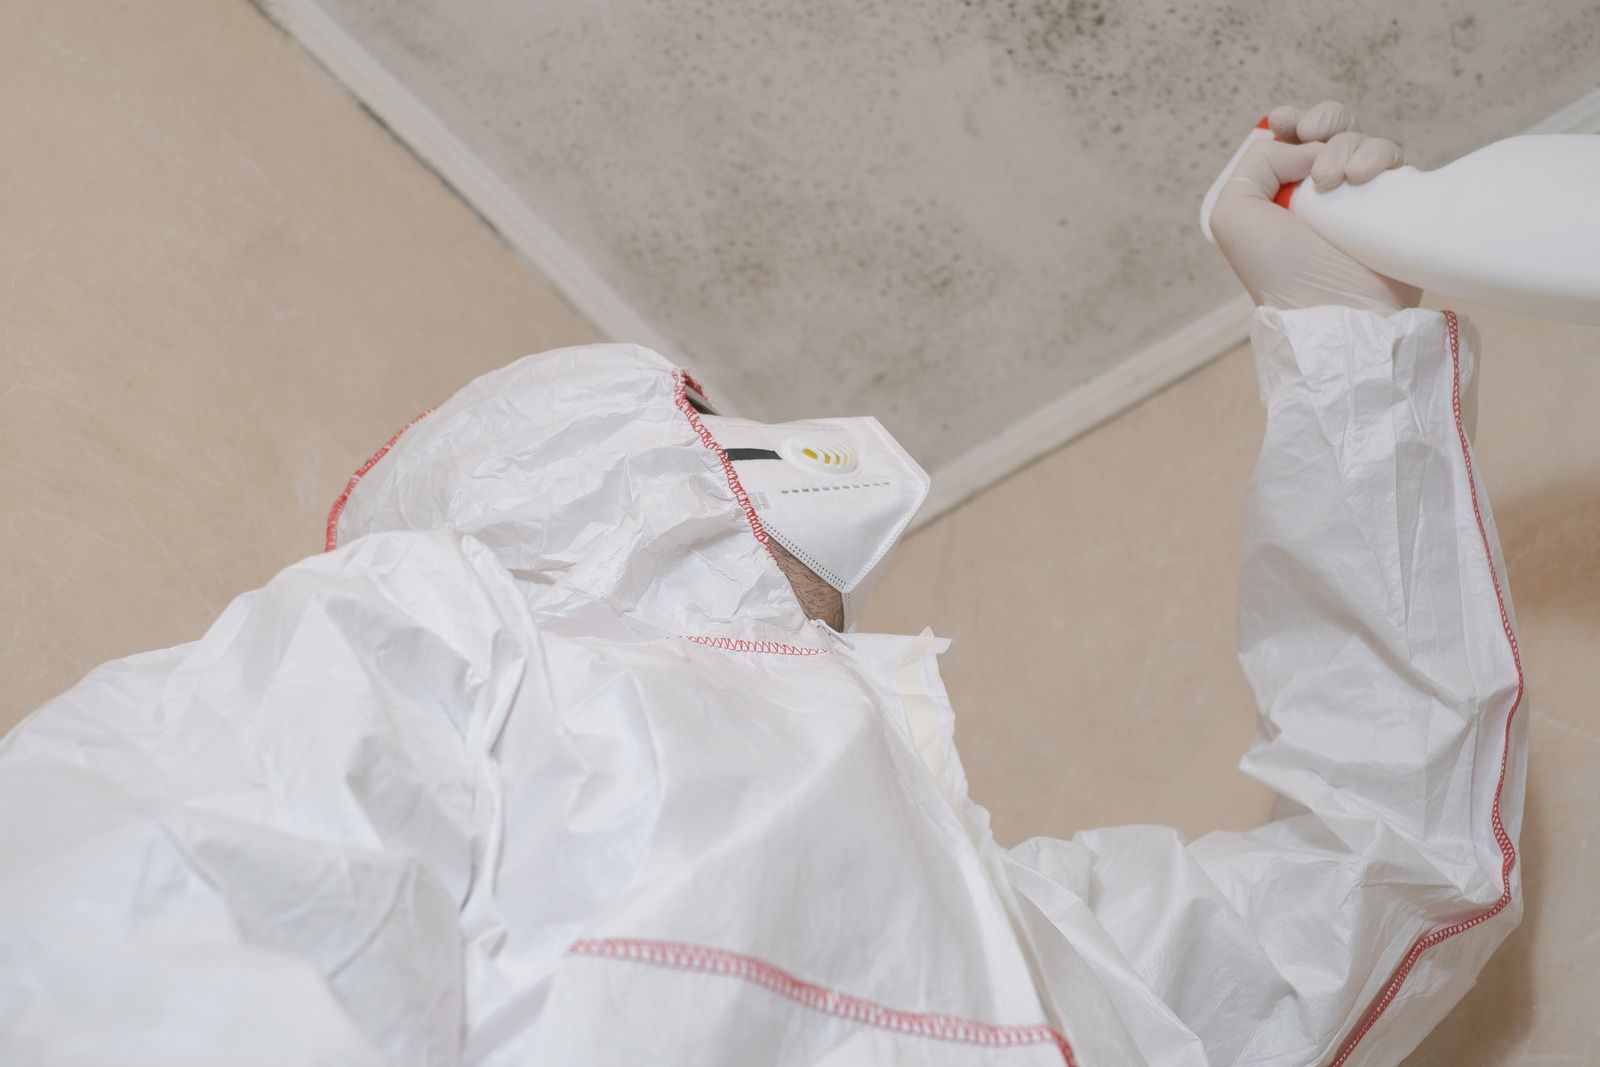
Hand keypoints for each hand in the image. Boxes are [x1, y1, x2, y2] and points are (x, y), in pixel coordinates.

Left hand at [1210, 100, 1421, 314]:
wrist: (1331, 306)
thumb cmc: (1278, 269)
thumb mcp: (1234, 214)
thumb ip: (1256, 163)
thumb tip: (1309, 147)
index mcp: (1278, 190)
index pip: (1291, 137)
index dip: (1292, 121)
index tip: (1288, 123)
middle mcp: (1318, 190)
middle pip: (1329, 127)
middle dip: (1321, 122)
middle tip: (1314, 143)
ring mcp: (1358, 196)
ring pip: (1360, 139)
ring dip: (1345, 146)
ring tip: (1337, 179)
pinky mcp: (1394, 202)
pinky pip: (1392, 158)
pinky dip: (1378, 156)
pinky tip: (1362, 177)